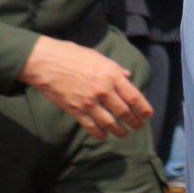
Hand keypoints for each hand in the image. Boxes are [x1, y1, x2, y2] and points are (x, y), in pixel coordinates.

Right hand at [19, 36, 152, 138]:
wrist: (45, 62)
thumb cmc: (72, 56)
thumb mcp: (99, 58)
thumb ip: (116, 69)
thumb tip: (128, 76)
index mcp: (112, 76)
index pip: (134, 97)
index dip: (143, 109)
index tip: (148, 115)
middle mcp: (104, 90)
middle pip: (124, 112)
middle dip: (134, 122)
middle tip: (138, 127)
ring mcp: (89, 102)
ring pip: (109, 122)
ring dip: (119, 131)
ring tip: (124, 134)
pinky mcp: (74, 109)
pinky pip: (90, 126)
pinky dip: (99, 133)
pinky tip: (104, 136)